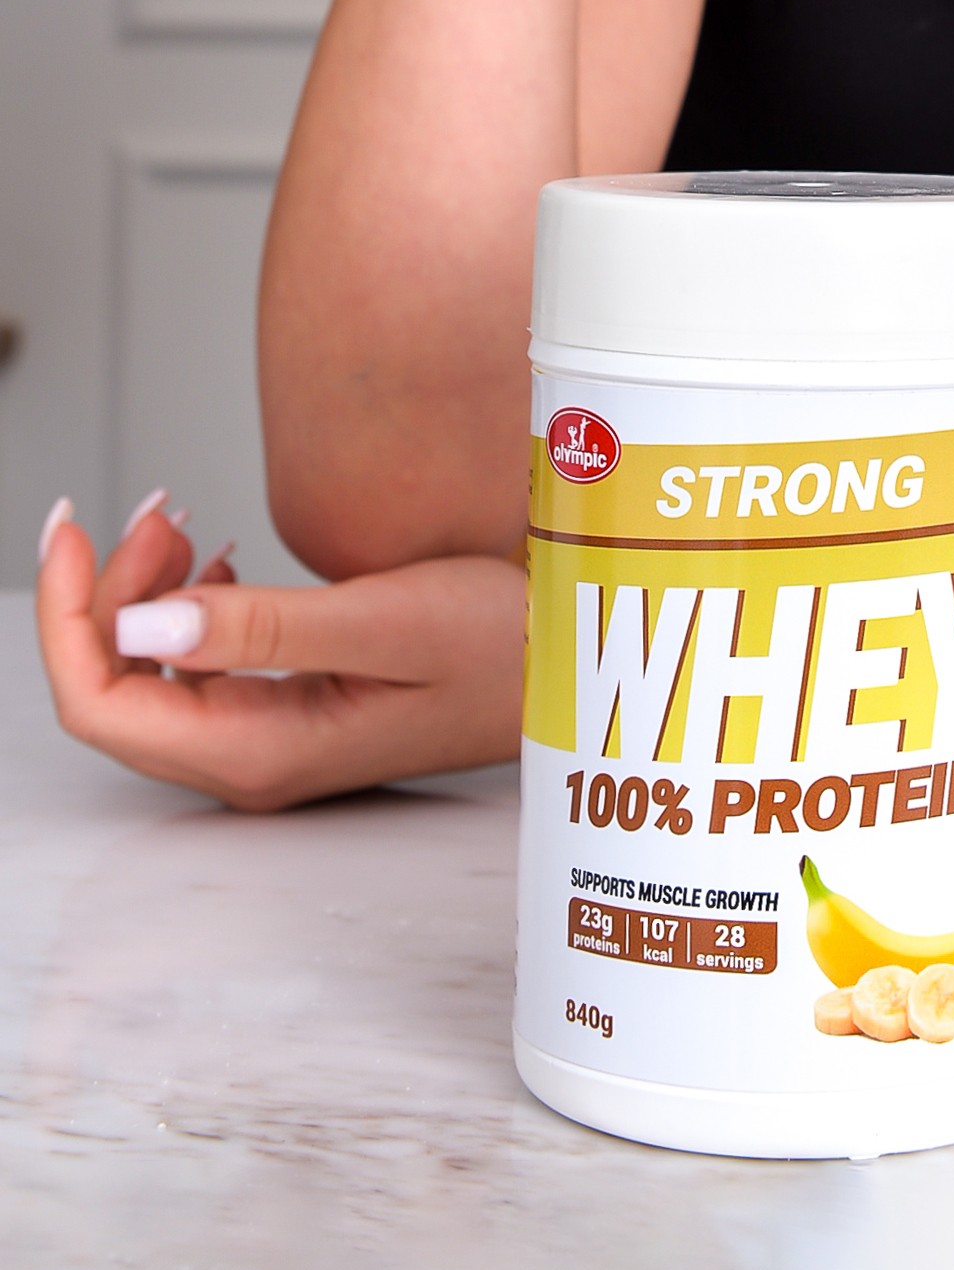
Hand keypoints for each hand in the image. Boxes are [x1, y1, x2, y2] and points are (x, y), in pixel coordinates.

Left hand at [35, 499, 523, 811]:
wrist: (570, 668)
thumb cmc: (503, 648)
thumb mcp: (386, 623)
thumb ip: (263, 628)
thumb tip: (139, 622)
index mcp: (261, 748)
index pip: (100, 701)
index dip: (66, 613)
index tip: (75, 526)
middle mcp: (253, 759)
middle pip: (116, 687)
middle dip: (105, 593)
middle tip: (159, 510)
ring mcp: (271, 740)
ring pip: (153, 676)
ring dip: (144, 596)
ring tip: (183, 525)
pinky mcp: (293, 713)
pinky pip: (199, 671)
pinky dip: (187, 609)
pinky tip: (221, 565)